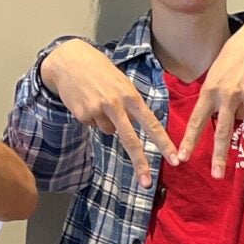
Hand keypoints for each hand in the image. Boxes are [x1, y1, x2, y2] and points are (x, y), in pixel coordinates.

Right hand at [42, 38, 174, 186]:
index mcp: (131, 95)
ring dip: (107, 122)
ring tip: (99, 100)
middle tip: (147, 183)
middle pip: (131, 139)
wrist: (68, 60)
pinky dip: (92, 118)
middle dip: (140, 163)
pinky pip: (94, 125)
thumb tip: (134, 129)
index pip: (151, 124)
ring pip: (109, 131)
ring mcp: (97, 110)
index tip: (174, 159)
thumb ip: (131, 105)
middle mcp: (115, 104)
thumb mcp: (122, 82)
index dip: (164, 143)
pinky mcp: (82, 115)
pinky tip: (87, 102)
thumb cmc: (101, 71)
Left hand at [174, 23, 243, 179]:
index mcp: (210, 90)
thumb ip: (211, 97)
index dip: (189, 141)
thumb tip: (214, 121)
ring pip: (240, 118)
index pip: (197, 121)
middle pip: (221, 132)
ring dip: (239, 109)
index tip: (183, 157)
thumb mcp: (215, 73)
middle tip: (216, 175)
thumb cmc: (232, 57)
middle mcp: (227, 96)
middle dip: (219, 156)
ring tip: (241, 87)